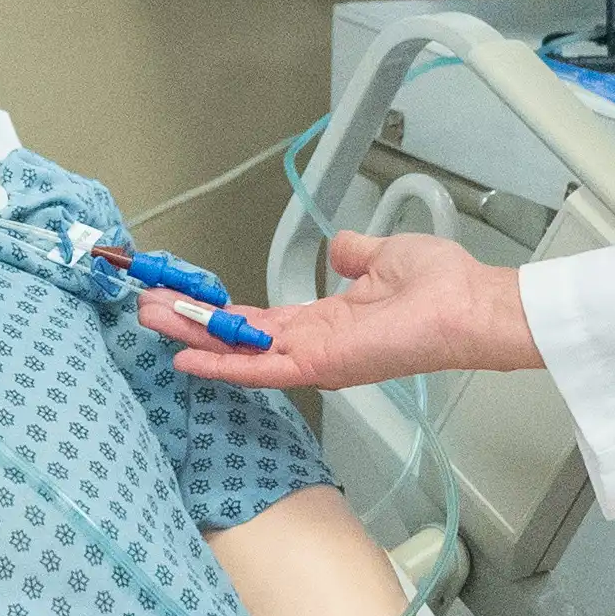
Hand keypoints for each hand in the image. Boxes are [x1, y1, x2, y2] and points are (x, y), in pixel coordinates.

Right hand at [141, 231, 539, 389]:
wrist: (468, 306)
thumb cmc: (441, 287)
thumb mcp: (385, 257)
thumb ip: (355, 255)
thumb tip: (341, 248)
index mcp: (328, 321)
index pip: (260, 320)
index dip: (220, 311)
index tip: (184, 297)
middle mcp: (314, 344)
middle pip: (239, 338)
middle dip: (191, 323)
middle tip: (146, 309)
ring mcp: (315, 358)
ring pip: (240, 351)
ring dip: (194, 338)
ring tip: (151, 321)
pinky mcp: (321, 365)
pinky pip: (263, 367)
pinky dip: (224, 363)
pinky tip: (188, 356)